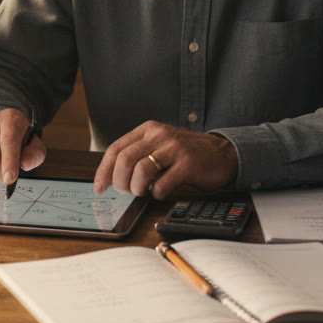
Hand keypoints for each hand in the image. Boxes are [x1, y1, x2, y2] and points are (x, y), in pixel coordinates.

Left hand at [93, 121, 236, 199]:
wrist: (222, 154)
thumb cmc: (187, 155)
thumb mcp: (160, 147)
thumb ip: (139, 155)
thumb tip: (112, 177)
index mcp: (148, 130)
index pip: (115, 149)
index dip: (104, 170)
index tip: (99, 187)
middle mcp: (158, 135)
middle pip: (124, 159)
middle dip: (120, 182)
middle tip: (126, 192)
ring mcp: (173, 148)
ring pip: (141, 170)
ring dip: (137, 188)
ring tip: (144, 192)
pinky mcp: (187, 163)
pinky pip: (162, 183)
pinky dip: (157, 193)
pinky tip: (162, 191)